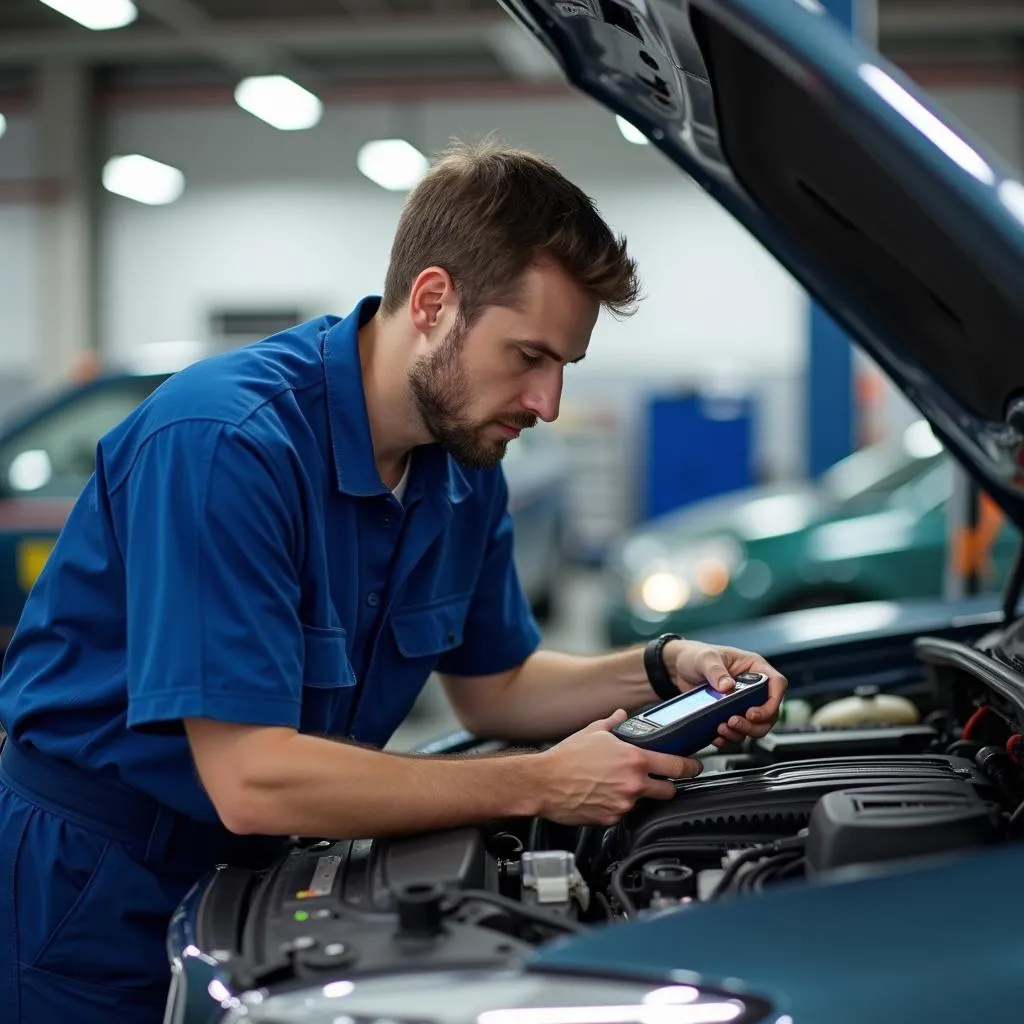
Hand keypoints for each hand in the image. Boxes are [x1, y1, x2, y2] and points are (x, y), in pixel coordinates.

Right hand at [532, 710, 702, 825]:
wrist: (543, 782)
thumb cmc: (565, 757)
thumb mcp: (592, 732)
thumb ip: (613, 724)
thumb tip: (621, 715)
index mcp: (634, 759)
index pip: (677, 766)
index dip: (691, 767)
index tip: (695, 766)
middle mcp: (633, 783)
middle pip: (669, 791)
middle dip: (666, 786)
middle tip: (658, 780)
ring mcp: (624, 804)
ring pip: (644, 802)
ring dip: (637, 795)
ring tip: (616, 786)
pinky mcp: (612, 819)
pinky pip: (623, 813)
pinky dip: (618, 806)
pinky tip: (603, 796)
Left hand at [665, 640, 787, 747]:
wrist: (677, 667)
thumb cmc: (695, 655)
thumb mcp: (705, 658)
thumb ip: (716, 671)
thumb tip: (727, 686)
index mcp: (754, 668)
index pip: (777, 685)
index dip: (772, 702)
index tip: (752, 713)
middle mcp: (752, 687)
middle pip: (770, 712)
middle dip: (754, 724)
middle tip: (734, 722)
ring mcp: (742, 703)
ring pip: (756, 726)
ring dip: (742, 732)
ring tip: (722, 728)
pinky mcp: (730, 714)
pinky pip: (738, 732)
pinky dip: (729, 738)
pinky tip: (717, 735)